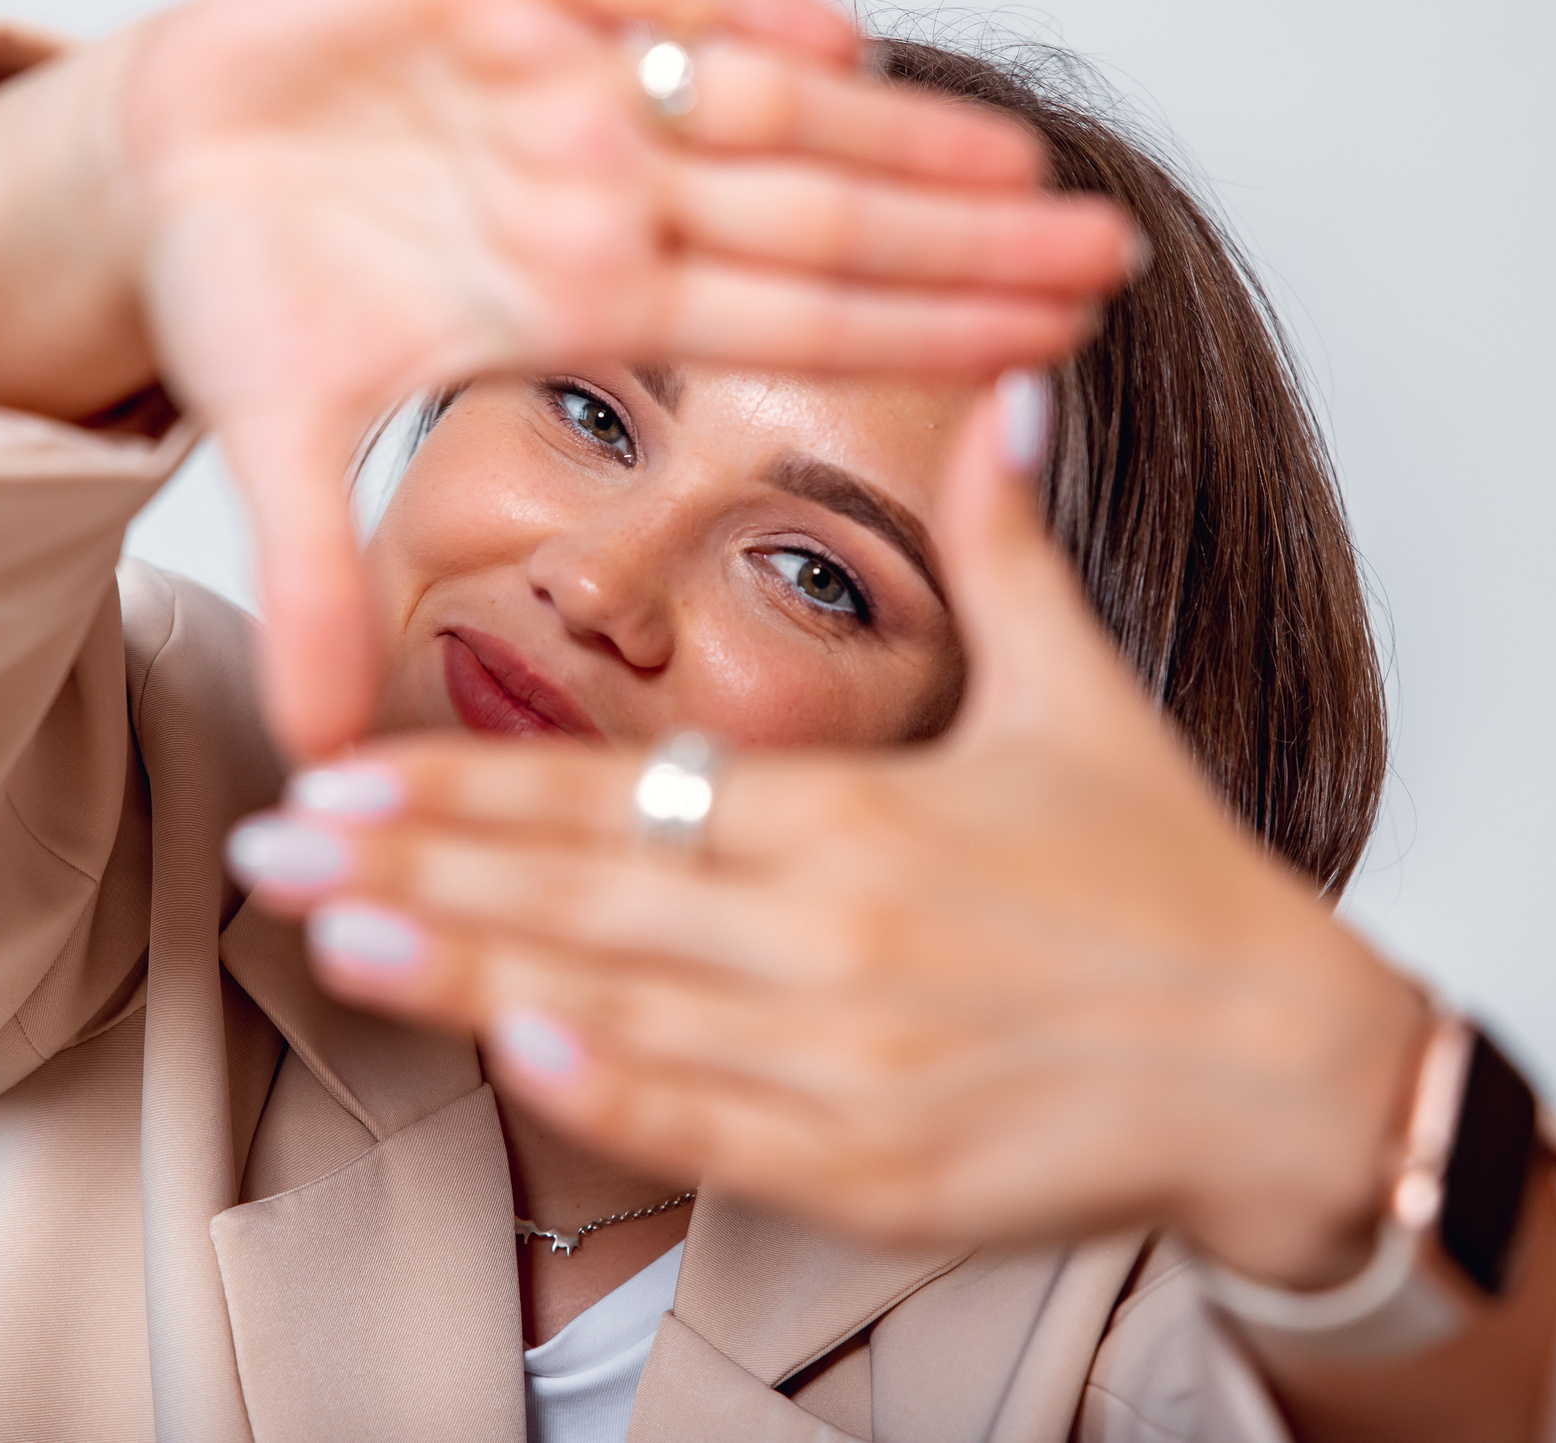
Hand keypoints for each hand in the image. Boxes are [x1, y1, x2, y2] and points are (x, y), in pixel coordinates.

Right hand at [0, 0, 1140, 757]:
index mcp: (581, 294)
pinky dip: (725, 4)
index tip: (1047, 357)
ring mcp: (563, 81)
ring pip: (762, 101)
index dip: (912, 338)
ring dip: (890, 134)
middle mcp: (600, 190)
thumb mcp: (276, 439)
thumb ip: (314, 578)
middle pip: (814, 218)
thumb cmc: (244, 287)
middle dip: (961, 241)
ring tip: (1023, 165)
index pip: (785, 324)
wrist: (155, 157)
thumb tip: (317, 754)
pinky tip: (835, 35)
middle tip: (1114, 260)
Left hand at [232, 375, 1427, 1288]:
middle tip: (266, 850)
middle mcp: (840, 940)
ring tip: (329, 941)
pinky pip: (713, 1137)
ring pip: (617, 1015)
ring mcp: (854, 1067)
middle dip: (413, 872)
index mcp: (866, 820)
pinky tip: (506, 1058)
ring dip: (461, 979)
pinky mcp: (881, 1172)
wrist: (1288, 1069)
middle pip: (584, 898)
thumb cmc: (1173, 883)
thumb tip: (1011, 384)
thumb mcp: (1084, 696)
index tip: (342, 776)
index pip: (620, 797)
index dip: (467, 790)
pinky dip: (606, 1100)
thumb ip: (1014, 543)